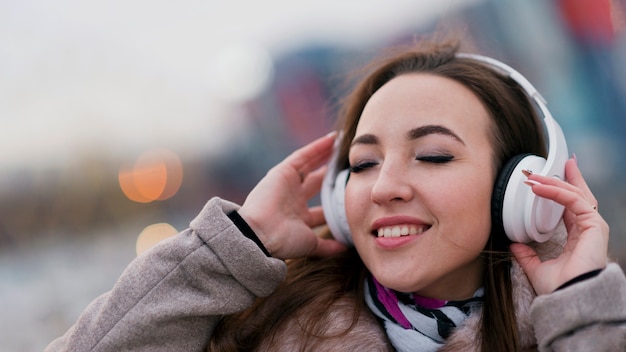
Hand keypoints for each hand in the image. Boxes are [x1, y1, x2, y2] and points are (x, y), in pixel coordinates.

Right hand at [238, 132, 347, 259]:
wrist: (260, 234)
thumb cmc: (283, 242)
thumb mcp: (311, 245)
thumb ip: (327, 246)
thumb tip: (345, 248)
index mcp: (300, 218)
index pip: (322, 207)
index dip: (335, 200)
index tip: (351, 192)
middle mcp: (294, 199)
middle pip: (318, 182)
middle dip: (332, 173)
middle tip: (349, 162)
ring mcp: (287, 184)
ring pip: (311, 165)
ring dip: (326, 154)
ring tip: (341, 143)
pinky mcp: (282, 172)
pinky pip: (303, 156)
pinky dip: (317, 147)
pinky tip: (332, 139)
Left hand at [510, 158, 608, 294]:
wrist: (569, 299)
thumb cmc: (559, 289)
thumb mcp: (537, 268)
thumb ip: (527, 256)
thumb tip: (515, 246)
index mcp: (577, 238)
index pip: (570, 207)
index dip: (561, 190)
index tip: (549, 178)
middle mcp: (587, 230)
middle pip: (578, 195)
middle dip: (565, 177)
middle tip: (551, 163)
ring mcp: (593, 228)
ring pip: (575, 195)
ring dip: (554, 182)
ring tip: (535, 175)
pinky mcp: (594, 227)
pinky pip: (574, 201)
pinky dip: (557, 192)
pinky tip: (541, 187)